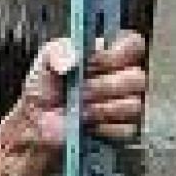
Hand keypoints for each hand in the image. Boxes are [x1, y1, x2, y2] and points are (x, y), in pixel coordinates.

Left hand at [21, 30, 147, 146]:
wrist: (37, 119)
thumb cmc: (46, 86)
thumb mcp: (46, 60)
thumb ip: (58, 51)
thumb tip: (74, 60)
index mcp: (110, 54)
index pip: (134, 44)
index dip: (118, 54)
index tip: (94, 63)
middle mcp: (126, 77)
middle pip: (137, 78)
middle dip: (104, 86)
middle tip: (81, 91)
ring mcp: (129, 104)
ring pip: (133, 104)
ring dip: (102, 108)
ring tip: (81, 108)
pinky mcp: (126, 130)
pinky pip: (127, 129)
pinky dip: (103, 127)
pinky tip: (88, 124)